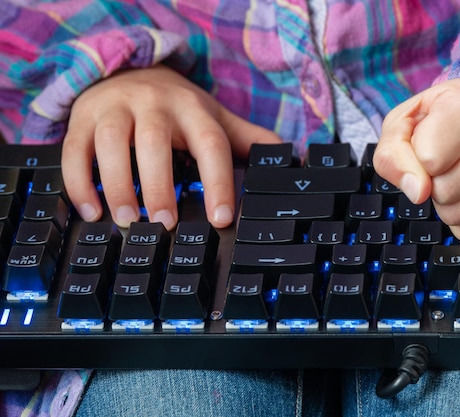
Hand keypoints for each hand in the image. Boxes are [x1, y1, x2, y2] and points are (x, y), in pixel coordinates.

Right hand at [62, 65, 281, 229]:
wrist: (129, 70)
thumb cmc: (178, 106)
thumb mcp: (216, 117)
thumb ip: (250, 139)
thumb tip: (293, 157)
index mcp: (193, 109)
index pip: (210, 145)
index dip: (218, 181)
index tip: (221, 218)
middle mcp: (153, 104)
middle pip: (154, 141)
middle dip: (159, 185)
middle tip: (165, 225)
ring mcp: (114, 108)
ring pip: (111, 143)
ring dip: (117, 185)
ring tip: (127, 221)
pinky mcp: (83, 118)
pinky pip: (75, 150)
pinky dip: (79, 182)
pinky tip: (91, 210)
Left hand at [373, 78, 459, 240]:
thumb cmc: (439, 118)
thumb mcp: (403, 123)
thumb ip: (393, 154)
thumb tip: (417, 193)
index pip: (428, 160)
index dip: (416, 159)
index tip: (428, 142)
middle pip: (444, 192)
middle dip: (431, 184)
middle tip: (443, 162)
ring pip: (459, 215)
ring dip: (445, 204)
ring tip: (455, 175)